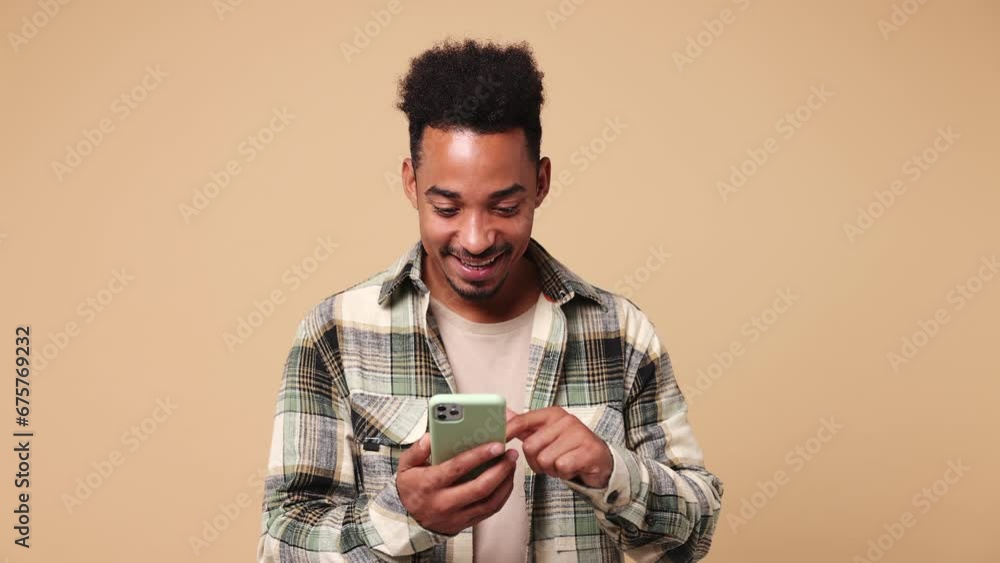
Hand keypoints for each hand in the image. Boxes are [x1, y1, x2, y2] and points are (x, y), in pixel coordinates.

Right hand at [396, 433, 517, 535]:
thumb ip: (417, 450)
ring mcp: (456, 516)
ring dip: (505, 482)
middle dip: (500, 469)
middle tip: (510, 454)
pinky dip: (503, 495)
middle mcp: (444, 503)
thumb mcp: (406, 466)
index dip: (479, 456)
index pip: (457, 468)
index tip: (496, 445)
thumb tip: (430, 437)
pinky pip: (490, 510)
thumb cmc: (412, 487)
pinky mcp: (465, 524)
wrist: (409, 519)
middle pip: (479, 487)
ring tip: (511, 465)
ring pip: (489, 501)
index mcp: (429, 484)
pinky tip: (507, 480)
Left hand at [506, 406, 612, 487]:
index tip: (498, 442)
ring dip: (551, 469)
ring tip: (562, 463)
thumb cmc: (568, 448)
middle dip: (536, 461)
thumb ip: (524, 425)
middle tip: (550, 461)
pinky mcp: (588, 450)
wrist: (600, 460)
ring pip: (545, 459)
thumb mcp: (545, 434)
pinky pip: (561, 467)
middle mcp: (565, 420)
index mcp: (552, 414)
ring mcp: (578, 433)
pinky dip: (564, 474)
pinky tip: (572, 468)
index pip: (522, 421)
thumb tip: (503, 413)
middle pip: (530, 447)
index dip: (507, 432)